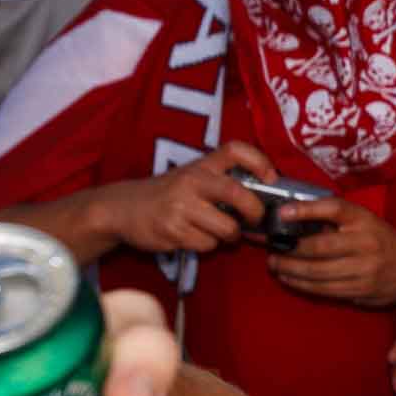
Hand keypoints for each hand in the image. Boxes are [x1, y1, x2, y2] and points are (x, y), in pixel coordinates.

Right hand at [97, 141, 276, 253]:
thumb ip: (222, 182)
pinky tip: (194, 237)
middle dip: (255, 211)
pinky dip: (208, 245)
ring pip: (226, 228)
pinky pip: (207, 244)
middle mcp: (192, 182)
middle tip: (257, 218)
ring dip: (230, 235)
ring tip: (220, 231)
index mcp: (201, 166)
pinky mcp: (172, 230)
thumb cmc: (169, 193)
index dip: (259, 161)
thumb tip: (264, 200)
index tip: (272, 177)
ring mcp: (181, 207)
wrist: (122, 208)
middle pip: (238, 194)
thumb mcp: (192, 176)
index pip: (235, 150)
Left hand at [266, 197, 395, 307]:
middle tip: (270, 248)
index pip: (334, 209)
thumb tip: (292, 219)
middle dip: (288, 249)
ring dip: (289, 270)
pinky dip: (301, 284)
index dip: (307, 210)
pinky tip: (290, 279)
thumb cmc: (380, 240)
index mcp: (365, 220)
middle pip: (319, 246)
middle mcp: (365, 243)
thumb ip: (335, 220)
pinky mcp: (360, 291)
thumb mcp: (363, 221)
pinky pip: (324, 289)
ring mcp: (364, 269)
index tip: (282, 212)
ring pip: (317, 272)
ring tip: (275, 266)